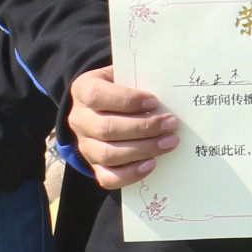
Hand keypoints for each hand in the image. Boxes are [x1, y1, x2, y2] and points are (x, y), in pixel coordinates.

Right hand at [69, 66, 176, 186]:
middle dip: (143, 128)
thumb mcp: (126, 73)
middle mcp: (79, 119)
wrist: (104, 106)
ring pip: (108, 154)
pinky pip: (107, 177)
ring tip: (169, 142)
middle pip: (106, 129)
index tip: (154, 102)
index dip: (127, 100)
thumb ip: (139, 78)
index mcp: (84, 90)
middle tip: (172, 124)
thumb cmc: (122, 86)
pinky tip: (151, 164)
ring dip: (143, 149)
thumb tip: (169, 89)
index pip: (97, 96)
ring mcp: (84, 144)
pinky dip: (130, 173)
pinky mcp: (93, 164)